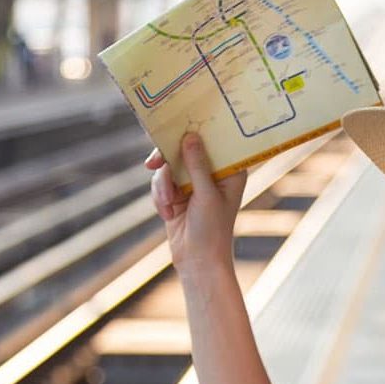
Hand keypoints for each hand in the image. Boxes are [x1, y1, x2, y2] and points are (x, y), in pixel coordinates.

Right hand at [144, 133, 246, 278]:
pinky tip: (165, 213)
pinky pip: (160, 183)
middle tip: (154, 162)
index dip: (198, 130)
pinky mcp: (176, 194)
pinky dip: (159, 196)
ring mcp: (193, 183)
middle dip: (168, 159)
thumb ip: (197, 165)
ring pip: (168, 167)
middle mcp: (212, 173)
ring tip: (166, 204)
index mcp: (230, 170)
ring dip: (163, 185)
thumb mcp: (206, 194)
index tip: (179, 122)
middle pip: (186, 149)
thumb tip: (190, 137)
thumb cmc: (212, 229)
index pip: (215, 141)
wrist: (197, 261)